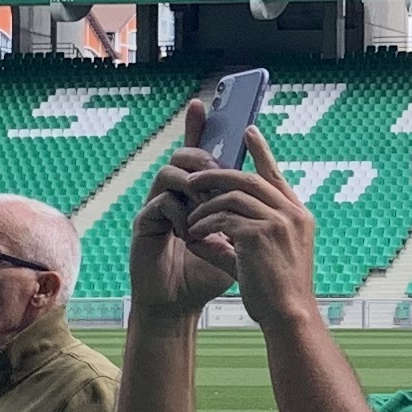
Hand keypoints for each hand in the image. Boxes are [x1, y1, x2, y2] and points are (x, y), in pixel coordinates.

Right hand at [124, 107, 239, 324]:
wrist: (179, 306)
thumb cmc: (204, 275)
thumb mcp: (233, 240)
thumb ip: (242, 216)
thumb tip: (267, 190)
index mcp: (193, 195)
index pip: (196, 154)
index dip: (196, 128)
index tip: (202, 104)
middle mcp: (171, 195)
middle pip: (182, 156)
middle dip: (203, 159)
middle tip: (221, 171)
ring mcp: (155, 207)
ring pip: (170, 173)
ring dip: (193, 186)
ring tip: (208, 206)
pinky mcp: (144, 225)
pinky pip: (161, 203)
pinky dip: (180, 213)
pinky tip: (189, 234)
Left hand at [176, 130, 319, 324]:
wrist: (288, 317)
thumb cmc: (277, 294)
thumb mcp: (264, 258)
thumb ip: (241, 237)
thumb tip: (212, 230)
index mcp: (298, 215)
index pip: (276, 175)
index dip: (261, 151)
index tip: (248, 131)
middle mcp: (292, 213)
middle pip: (249, 179)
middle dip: (217, 174)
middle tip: (193, 176)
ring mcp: (278, 222)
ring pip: (233, 195)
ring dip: (206, 204)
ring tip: (189, 216)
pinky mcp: (260, 234)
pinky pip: (223, 217)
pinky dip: (205, 222)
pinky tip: (194, 233)